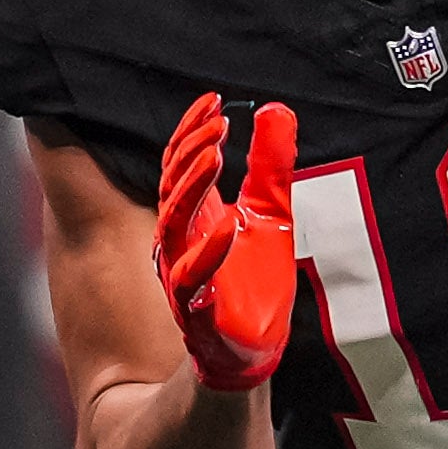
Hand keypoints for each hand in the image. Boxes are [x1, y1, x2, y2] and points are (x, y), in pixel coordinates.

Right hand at [155, 90, 297, 393]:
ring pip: (173, 227)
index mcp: (194, 217)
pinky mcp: (199, 312)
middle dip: (190, 153)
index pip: (179, 166)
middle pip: (171, 189)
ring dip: (190, 189)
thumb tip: (276, 108)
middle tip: (217, 123)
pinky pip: (194, 281)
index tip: (212, 100)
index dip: (190, 132)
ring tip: (214, 157)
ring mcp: (185, 276)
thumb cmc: (255, 280)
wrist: (254, 348)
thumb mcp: (271, 212)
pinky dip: (209, 253)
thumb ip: (270, 164)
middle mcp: (181, 242)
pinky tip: (230, 226)